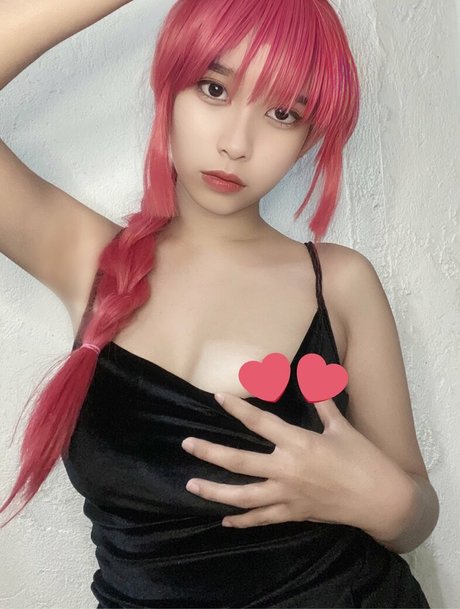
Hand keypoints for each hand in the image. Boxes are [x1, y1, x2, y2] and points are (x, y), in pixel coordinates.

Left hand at [181, 392, 411, 530]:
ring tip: (191, 486)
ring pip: (243, 496)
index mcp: (299, 443)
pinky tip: (224, 520)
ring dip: (215, 491)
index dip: (238, 409)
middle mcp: (287, 469)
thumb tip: (313, 377)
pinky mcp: (293, 513)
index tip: (218, 397)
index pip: (260, 423)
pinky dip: (242, 521)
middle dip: (210, 452)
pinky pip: (262, 519)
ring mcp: (288, 495)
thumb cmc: (363, 459)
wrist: (381, 500)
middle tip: (186, 445)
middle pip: (240, 461)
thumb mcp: (342, 427)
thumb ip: (322, 403)